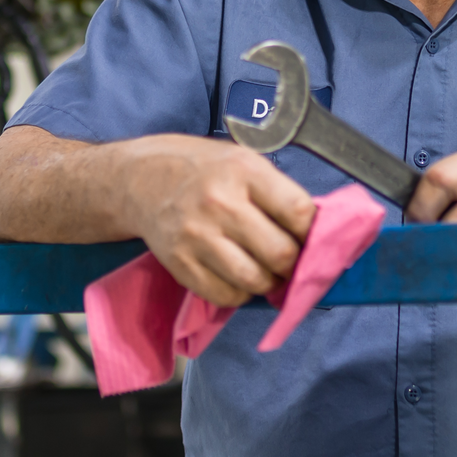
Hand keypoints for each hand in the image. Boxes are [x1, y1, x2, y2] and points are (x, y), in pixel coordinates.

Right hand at [113, 135, 317, 307]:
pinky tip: (239, 277)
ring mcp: (197, 236)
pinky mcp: (180, 262)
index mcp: (244, 170)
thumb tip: (317, 232)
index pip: (299, 212)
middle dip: (295, 264)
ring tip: (268, 272)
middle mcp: (220, 203)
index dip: (314, 232)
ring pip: (255, 280)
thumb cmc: (202, 170)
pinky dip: (240, 293)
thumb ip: (277, 193)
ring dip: (270, 283)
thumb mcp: (243, 160)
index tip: (312, 238)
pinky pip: (225, 295)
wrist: (140, 179)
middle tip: (292, 262)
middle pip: (280, 253)